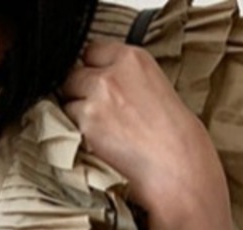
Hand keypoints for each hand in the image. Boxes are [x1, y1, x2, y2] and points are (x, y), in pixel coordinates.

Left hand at [61, 41, 227, 217]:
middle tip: (96, 112)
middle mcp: (111, 75)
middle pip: (74, 75)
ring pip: (67, 102)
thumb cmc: (173, 135)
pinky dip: (76, 136)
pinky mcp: (85, 127)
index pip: (93, 51)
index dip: (92, 69)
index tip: (94, 81)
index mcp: (133, 59)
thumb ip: (125, 78)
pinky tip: (97, 145)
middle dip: (80, 92)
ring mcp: (95, 101)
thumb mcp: (153, 87)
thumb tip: (101, 82)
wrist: (175, 165)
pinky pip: (67, 127)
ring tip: (99, 132)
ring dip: (75, 116)